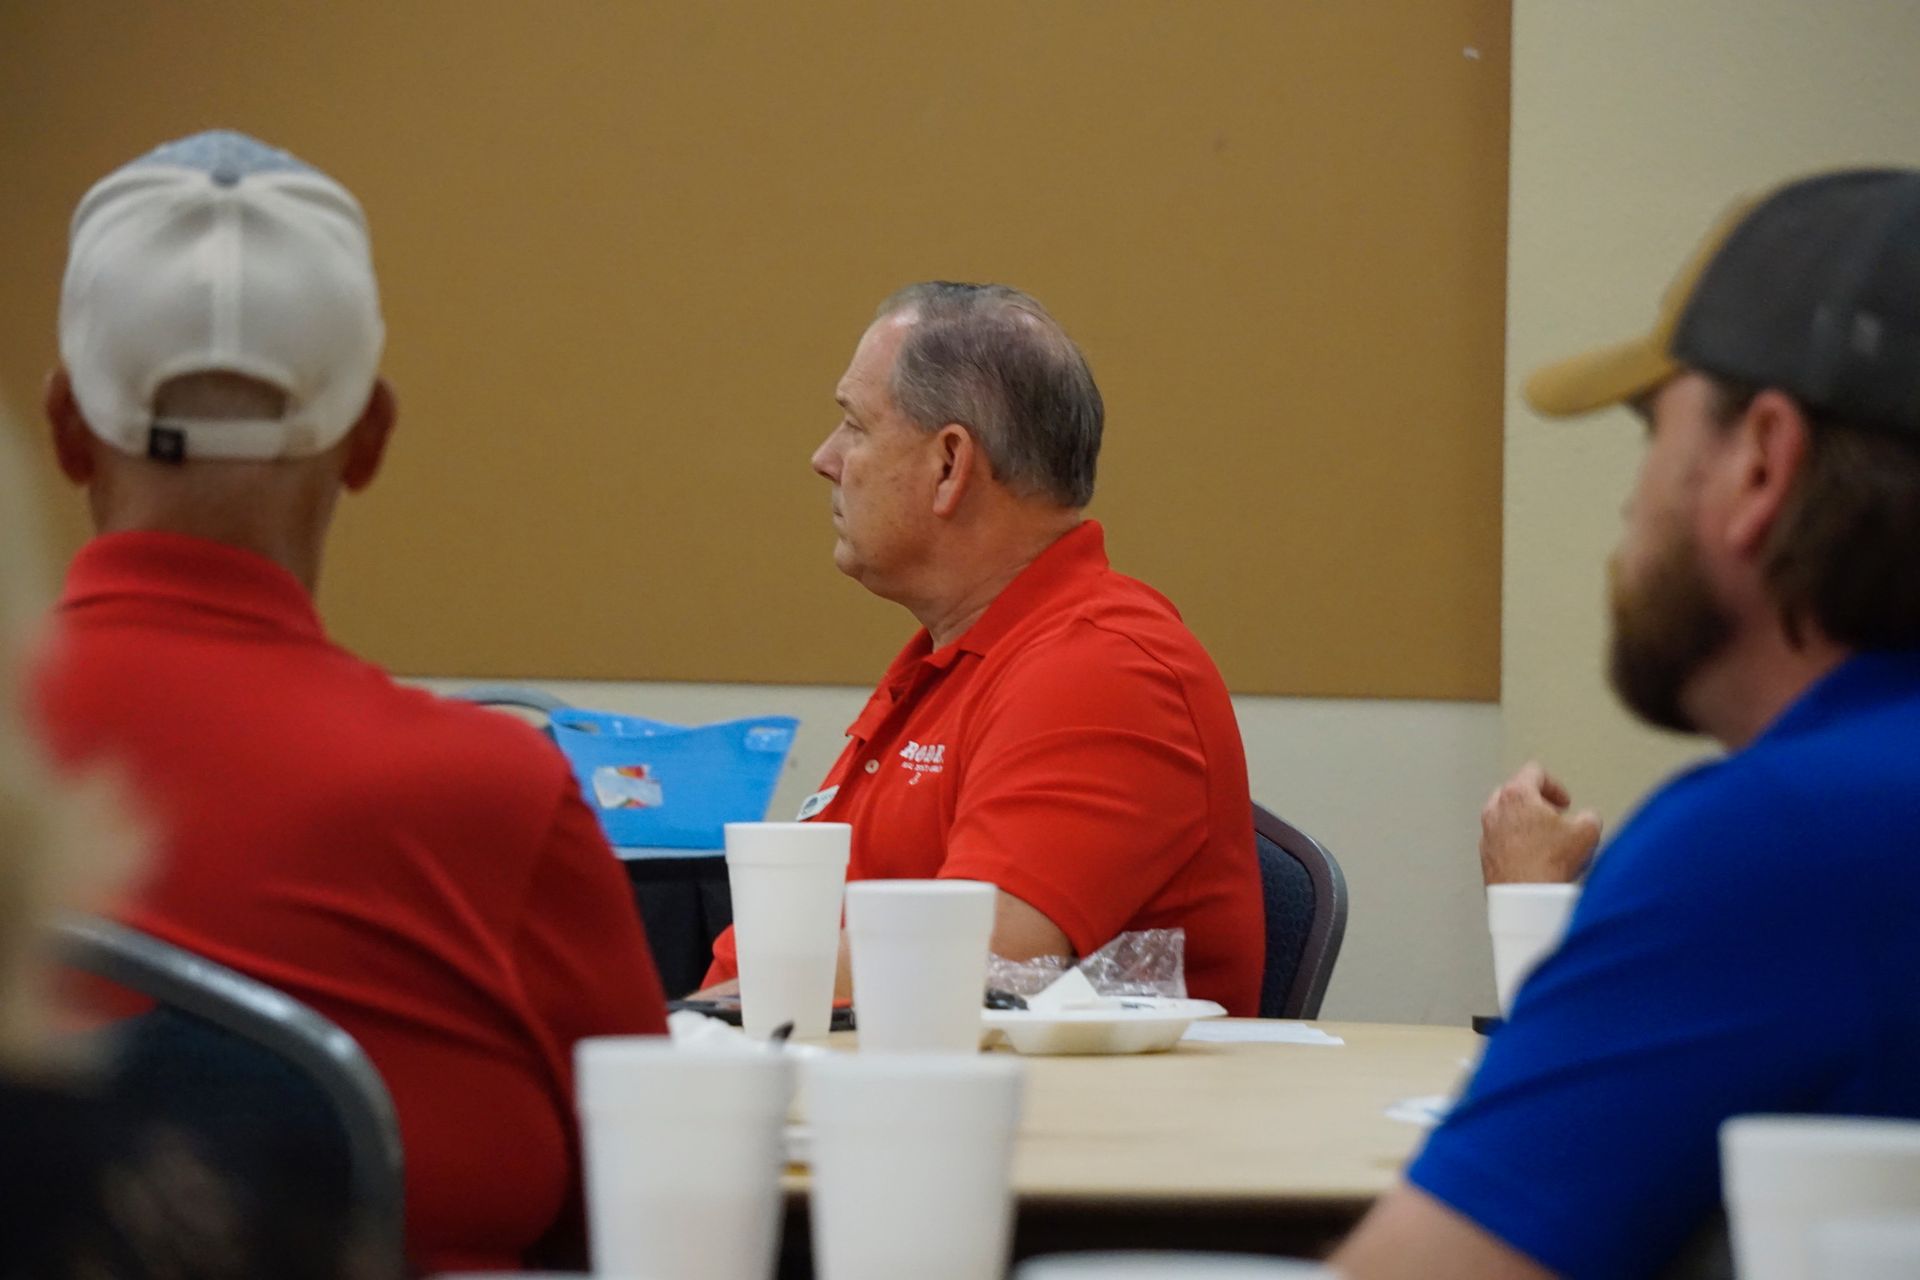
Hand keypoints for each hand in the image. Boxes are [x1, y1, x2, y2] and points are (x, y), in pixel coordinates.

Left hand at [1479, 762, 1600, 884]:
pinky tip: (1535, 858)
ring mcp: (1487, 833)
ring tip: (1546, 839)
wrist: (1527, 898)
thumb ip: (1589, 816)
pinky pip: (1500, 840)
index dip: (1555, 785)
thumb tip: (1588, 820)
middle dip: (1537, 801)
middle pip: (1515, 792)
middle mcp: (1495, 810)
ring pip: (1505, 817)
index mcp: (1516, 795)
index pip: (1534, 772)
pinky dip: (1515, 842)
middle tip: (1554, 816)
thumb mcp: (1588, 832)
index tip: (1564, 802)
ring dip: (1525, 822)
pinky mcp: (1485, 856)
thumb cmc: (1549, 864)